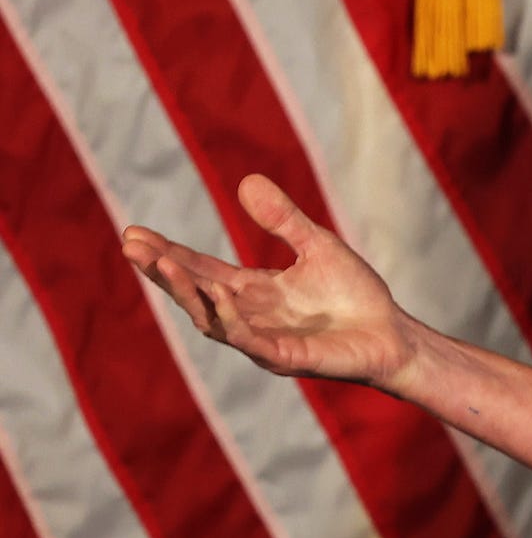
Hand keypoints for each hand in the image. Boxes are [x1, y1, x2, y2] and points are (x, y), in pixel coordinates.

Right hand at [121, 175, 418, 389]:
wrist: (393, 334)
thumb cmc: (355, 295)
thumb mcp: (317, 245)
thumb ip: (283, 219)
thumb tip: (247, 180)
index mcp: (253, 290)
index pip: (200, 270)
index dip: (167, 254)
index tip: (133, 233)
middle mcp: (249, 316)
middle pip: (194, 293)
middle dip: (162, 271)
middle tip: (131, 246)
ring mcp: (262, 340)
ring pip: (211, 319)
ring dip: (186, 293)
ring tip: (163, 264)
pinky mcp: (285, 358)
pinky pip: (249, 340)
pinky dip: (231, 320)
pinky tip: (219, 295)